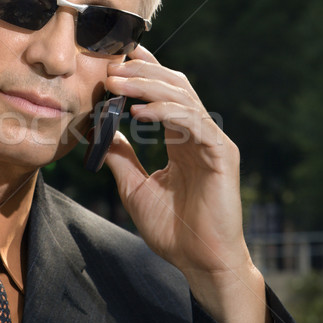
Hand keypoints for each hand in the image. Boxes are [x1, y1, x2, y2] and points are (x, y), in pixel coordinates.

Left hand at [104, 45, 269, 322]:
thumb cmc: (172, 228)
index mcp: (180, 139)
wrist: (199, 261)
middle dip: (141, 74)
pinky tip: (139, 114)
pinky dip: (166, 113)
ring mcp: (211, 141)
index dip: (143, 73)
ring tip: (117, 84)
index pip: (162, 94)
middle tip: (111, 68)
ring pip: (183, 98)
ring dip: (148, 87)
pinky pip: (193, 123)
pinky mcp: (221, 153)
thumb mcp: (135, 187)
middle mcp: (198, 134)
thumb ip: (122, 157)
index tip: (114, 61)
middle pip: (174, 86)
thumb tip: (100, 132)